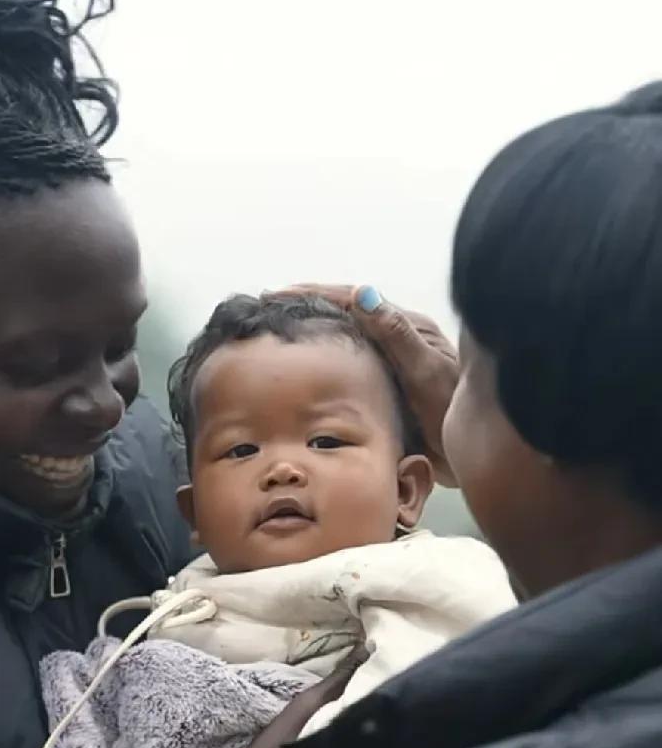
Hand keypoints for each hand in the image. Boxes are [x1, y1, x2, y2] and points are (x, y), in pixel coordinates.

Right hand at [270, 285, 458, 485]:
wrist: (483, 454)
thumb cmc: (459, 410)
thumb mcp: (425, 371)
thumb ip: (395, 335)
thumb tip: (362, 294)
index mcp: (405, 329)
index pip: (351, 301)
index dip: (311, 295)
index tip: (274, 294)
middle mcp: (398, 344)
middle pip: (344, 319)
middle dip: (305, 313)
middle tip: (264, 315)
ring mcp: (395, 370)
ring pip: (345, 347)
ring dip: (313, 341)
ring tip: (275, 342)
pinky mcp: (393, 395)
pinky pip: (351, 375)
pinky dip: (325, 370)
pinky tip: (307, 382)